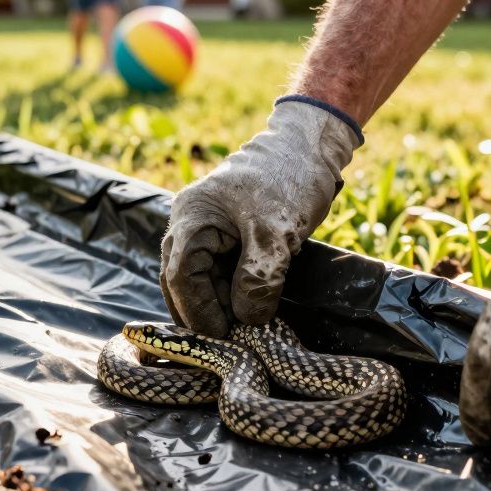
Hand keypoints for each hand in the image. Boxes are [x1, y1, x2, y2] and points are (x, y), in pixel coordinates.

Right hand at [161, 99, 359, 336]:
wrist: (310, 148)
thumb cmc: (290, 180)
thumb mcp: (277, 234)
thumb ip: (258, 279)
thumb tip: (247, 321)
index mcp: (192, 217)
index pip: (181, 276)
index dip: (199, 312)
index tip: (223, 338)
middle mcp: (188, 223)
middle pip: (180, 281)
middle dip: (202, 313)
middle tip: (229, 343)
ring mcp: (203, 229)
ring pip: (197, 279)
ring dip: (215, 305)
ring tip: (241, 331)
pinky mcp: (221, 235)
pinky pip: (214, 271)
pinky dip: (226, 293)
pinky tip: (246, 310)